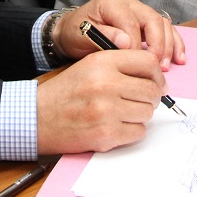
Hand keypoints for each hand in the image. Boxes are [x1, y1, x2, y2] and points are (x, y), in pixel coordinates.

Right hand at [36, 49, 165, 153]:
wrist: (39, 117)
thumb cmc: (66, 92)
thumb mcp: (90, 66)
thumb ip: (121, 66)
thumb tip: (157, 78)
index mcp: (103, 62)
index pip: (148, 62)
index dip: (157, 74)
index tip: (156, 82)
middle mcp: (106, 84)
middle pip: (151, 90)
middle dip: (150, 97)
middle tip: (139, 101)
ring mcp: (107, 110)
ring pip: (147, 113)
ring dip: (139, 115)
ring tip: (121, 113)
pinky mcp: (106, 134)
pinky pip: (138, 132)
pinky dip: (131, 131)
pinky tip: (115, 126)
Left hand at [51, 0, 186, 69]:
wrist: (71, 32)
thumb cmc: (75, 33)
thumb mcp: (81, 35)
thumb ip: (103, 36)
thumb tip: (126, 41)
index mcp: (112, 2)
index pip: (131, 23)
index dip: (136, 45)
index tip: (135, 65)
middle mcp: (129, 2)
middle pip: (153, 20)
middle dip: (158, 46)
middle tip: (156, 68)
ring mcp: (139, 11)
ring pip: (163, 24)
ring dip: (168, 46)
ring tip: (166, 67)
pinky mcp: (145, 22)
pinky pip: (166, 29)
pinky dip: (174, 43)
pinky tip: (179, 58)